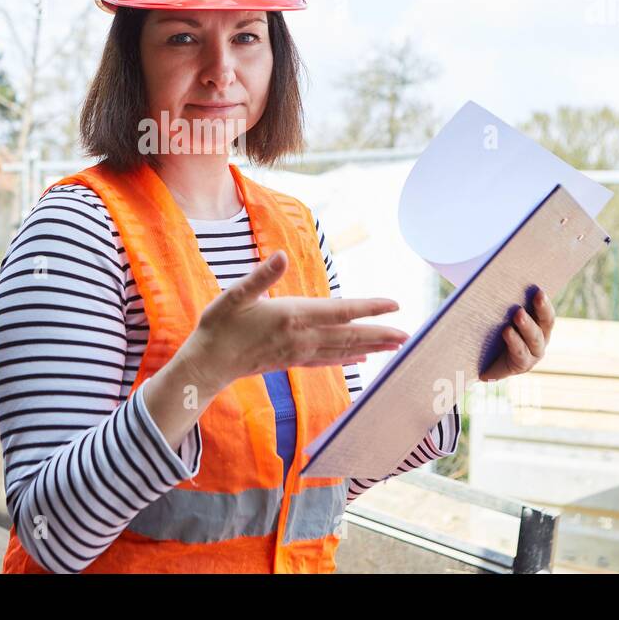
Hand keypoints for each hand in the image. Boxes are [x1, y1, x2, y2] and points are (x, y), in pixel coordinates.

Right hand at [179, 250, 407, 394]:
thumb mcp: (235, 295)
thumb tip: (280, 255)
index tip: (395, 305)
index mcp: (292, 316)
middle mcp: (302, 337)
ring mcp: (299, 352)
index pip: (341, 311)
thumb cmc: (219, 326)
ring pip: (344, 350)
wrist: (208, 364)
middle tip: (409, 334)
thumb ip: (261, 276)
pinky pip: (329, 360)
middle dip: (381, 333)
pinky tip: (361, 359)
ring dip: (372, 347)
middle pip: (350, 335)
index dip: (369, 308)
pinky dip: (348, 358)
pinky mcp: (293, 360)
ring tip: (395, 346)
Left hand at [479, 287, 555, 381]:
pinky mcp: (522, 365)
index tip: (539, 289)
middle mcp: (541, 338)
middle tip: (537, 295)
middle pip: (546, 322)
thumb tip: (499, 276)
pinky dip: (514, 341)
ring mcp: (533, 353)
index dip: (544, 301)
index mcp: (539, 324)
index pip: (546, 312)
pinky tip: (507, 331)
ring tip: (518, 313)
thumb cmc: (492, 333)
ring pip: (534, 338)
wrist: (482, 363)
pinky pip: (520, 353)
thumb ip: (504, 301)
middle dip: (542, 308)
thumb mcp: (499, 315)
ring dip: (527, 324)